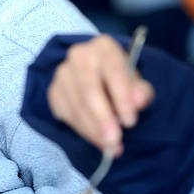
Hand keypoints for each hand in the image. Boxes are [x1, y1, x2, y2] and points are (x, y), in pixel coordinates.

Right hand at [48, 35, 153, 151]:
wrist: (99, 77)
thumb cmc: (120, 80)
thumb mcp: (136, 83)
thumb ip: (140, 91)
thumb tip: (139, 100)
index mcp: (103, 47)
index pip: (112, 70)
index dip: (121, 97)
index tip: (130, 121)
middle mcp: (79, 55)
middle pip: (88, 89)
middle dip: (102, 118)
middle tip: (114, 141)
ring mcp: (62, 73)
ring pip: (76, 105)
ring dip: (93, 130)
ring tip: (110, 146)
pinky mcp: (53, 91)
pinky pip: (65, 114)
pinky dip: (82, 130)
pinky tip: (96, 139)